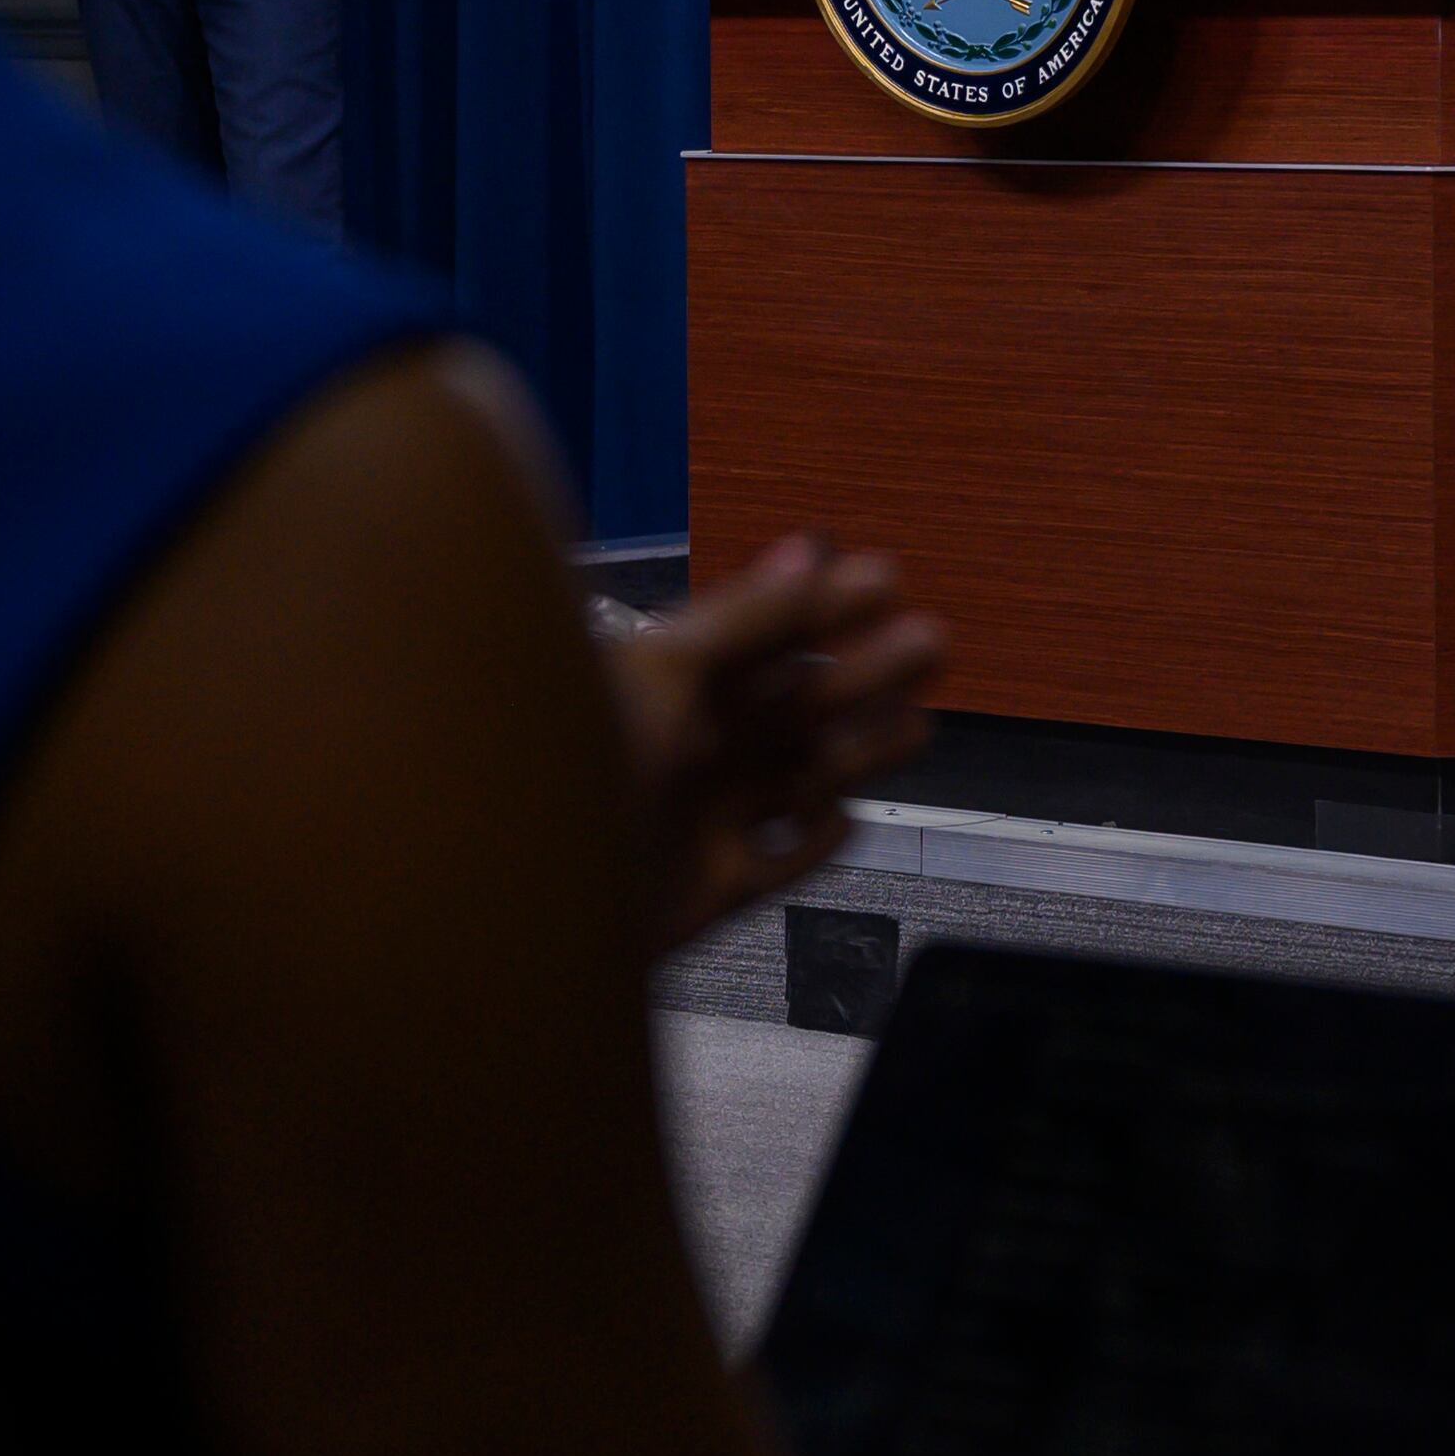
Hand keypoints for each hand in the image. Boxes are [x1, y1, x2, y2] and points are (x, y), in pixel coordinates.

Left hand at [594, 535, 944, 955]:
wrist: (523, 902)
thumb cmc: (573, 769)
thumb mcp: (661, 672)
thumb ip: (743, 618)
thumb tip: (806, 553)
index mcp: (673, 683)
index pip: (765, 632)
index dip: (825, 605)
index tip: (887, 578)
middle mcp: (692, 745)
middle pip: (796, 701)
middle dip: (865, 671)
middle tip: (931, 642)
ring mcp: (703, 817)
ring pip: (801, 774)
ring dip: (859, 750)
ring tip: (917, 727)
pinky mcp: (708, 888)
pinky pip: (777, 862)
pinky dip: (815, 845)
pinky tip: (848, 822)